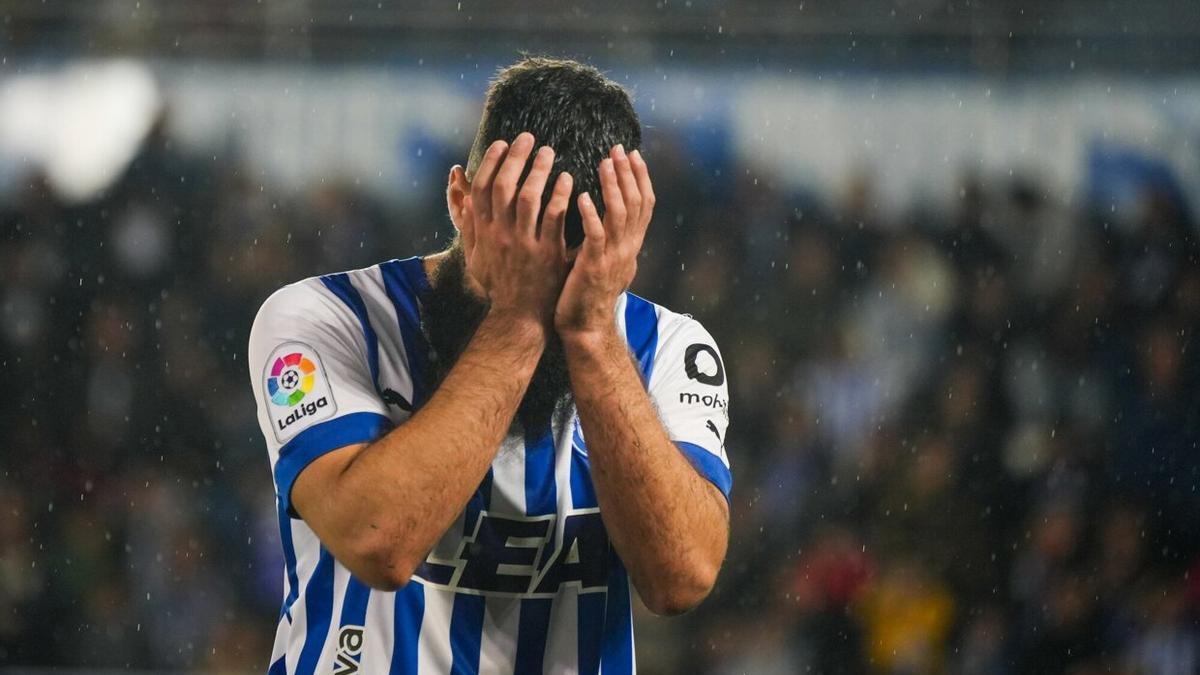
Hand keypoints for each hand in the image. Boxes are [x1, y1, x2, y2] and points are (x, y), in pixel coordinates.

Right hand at [459, 132, 573, 324]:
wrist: (519, 316)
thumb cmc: (498, 283)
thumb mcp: (474, 254)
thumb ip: (467, 221)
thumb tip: (461, 187)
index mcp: (483, 231)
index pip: (483, 188)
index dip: (492, 161)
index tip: (503, 143)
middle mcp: (501, 234)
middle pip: (505, 186)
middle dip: (516, 157)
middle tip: (529, 138)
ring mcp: (524, 244)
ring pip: (529, 197)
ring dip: (539, 170)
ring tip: (549, 152)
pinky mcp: (547, 253)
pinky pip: (554, 217)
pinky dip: (560, 195)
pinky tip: (568, 179)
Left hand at [555, 145, 654, 336]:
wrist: (586, 329)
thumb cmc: (588, 294)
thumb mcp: (606, 261)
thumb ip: (609, 238)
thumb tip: (607, 215)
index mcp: (631, 246)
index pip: (644, 204)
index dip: (640, 177)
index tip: (632, 153)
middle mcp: (628, 249)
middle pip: (636, 203)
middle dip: (628, 173)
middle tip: (618, 148)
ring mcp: (613, 258)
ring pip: (620, 215)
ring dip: (613, 186)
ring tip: (604, 163)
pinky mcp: (594, 267)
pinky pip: (596, 236)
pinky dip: (592, 214)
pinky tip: (583, 195)